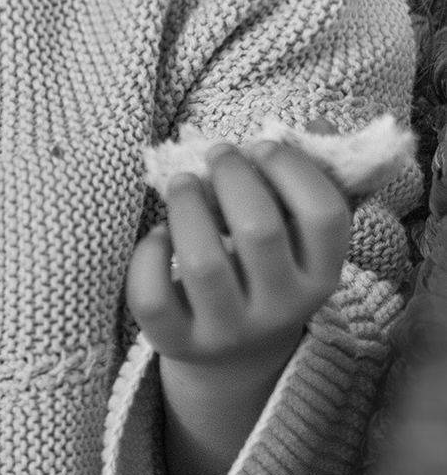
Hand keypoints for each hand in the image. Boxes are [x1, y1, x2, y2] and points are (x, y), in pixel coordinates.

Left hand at [126, 120, 352, 377]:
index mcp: (321, 274)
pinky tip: (159, 237)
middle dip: (231, 176)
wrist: (236, 351)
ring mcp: (229, 331)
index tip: (261, 147)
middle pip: (259, 231)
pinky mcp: (178, 342)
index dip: (292, 168)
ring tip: (183, 184)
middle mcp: (282, 309)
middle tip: (216, 154)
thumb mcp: (299, 232)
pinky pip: (154, 297)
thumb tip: (321, 123)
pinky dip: (149, 255)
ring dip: (187, 206)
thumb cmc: (268, 266)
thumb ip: (314, 177)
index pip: (324, 216)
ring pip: (203, 263)